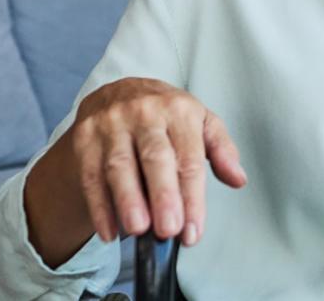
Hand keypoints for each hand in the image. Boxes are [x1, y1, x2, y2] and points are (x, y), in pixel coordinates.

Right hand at [69, 78, 245, 245]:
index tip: (193, 229)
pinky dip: (99, 206)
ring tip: (139, 229)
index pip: (189, 157)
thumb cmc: (165, 113)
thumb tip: (238, 179)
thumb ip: (221, 150)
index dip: (193, 196)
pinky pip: (90, 175)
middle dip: (163, 195)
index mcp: (179, 110)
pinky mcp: (84, 138)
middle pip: (155, 157)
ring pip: (119, 165)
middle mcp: (145, 113)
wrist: (117, 93)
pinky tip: (109, 231)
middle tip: (168, 229)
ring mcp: (112, 124)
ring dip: (128, 201)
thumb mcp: (200, 121)